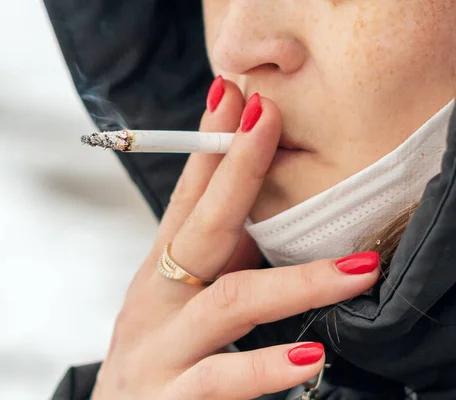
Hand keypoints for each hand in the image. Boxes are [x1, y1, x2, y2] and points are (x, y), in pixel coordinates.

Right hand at [91, 79, 379, 399]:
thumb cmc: (153, 354)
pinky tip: (307, 356)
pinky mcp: (167, 398)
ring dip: (292, 282)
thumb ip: (215, 261)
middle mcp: (154, 300)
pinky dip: (264, 367)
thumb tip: (262, 213)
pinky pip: (219, 380)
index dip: (208, 147)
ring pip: (225, 303)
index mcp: (159, 270)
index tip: (234, 97)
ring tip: (355, 269)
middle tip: (269, 121)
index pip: (185, 197)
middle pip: (198, 228)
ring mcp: (158, 349)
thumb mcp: (173, 299)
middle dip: (236, 171)